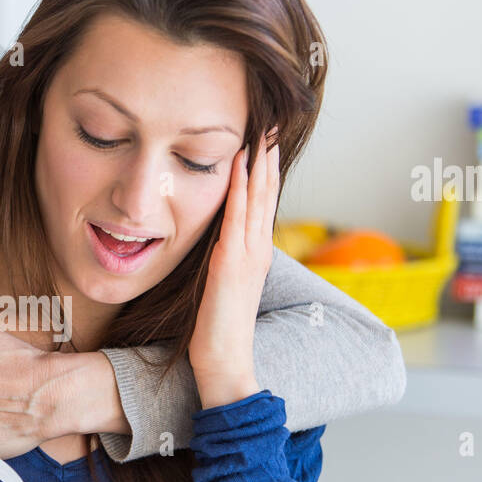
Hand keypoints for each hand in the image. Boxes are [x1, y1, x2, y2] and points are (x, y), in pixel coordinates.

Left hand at [189, 130, 279, 408]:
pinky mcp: (232, 261)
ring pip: (257, 197)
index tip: (262, 139)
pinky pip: (237, 215)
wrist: (224, 361)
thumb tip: (212, 244)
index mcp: (254, 253)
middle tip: (269, 120)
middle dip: (267, 156)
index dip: (263, 170)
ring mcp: (248, 254)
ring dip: (258, 161)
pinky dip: (241, 186)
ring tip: (260, 128)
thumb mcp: (220, 286)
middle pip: (266, 192)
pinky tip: (240, 162)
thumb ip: (220, 262)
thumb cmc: (217, 330)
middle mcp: (257, 249)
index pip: (261, 202)